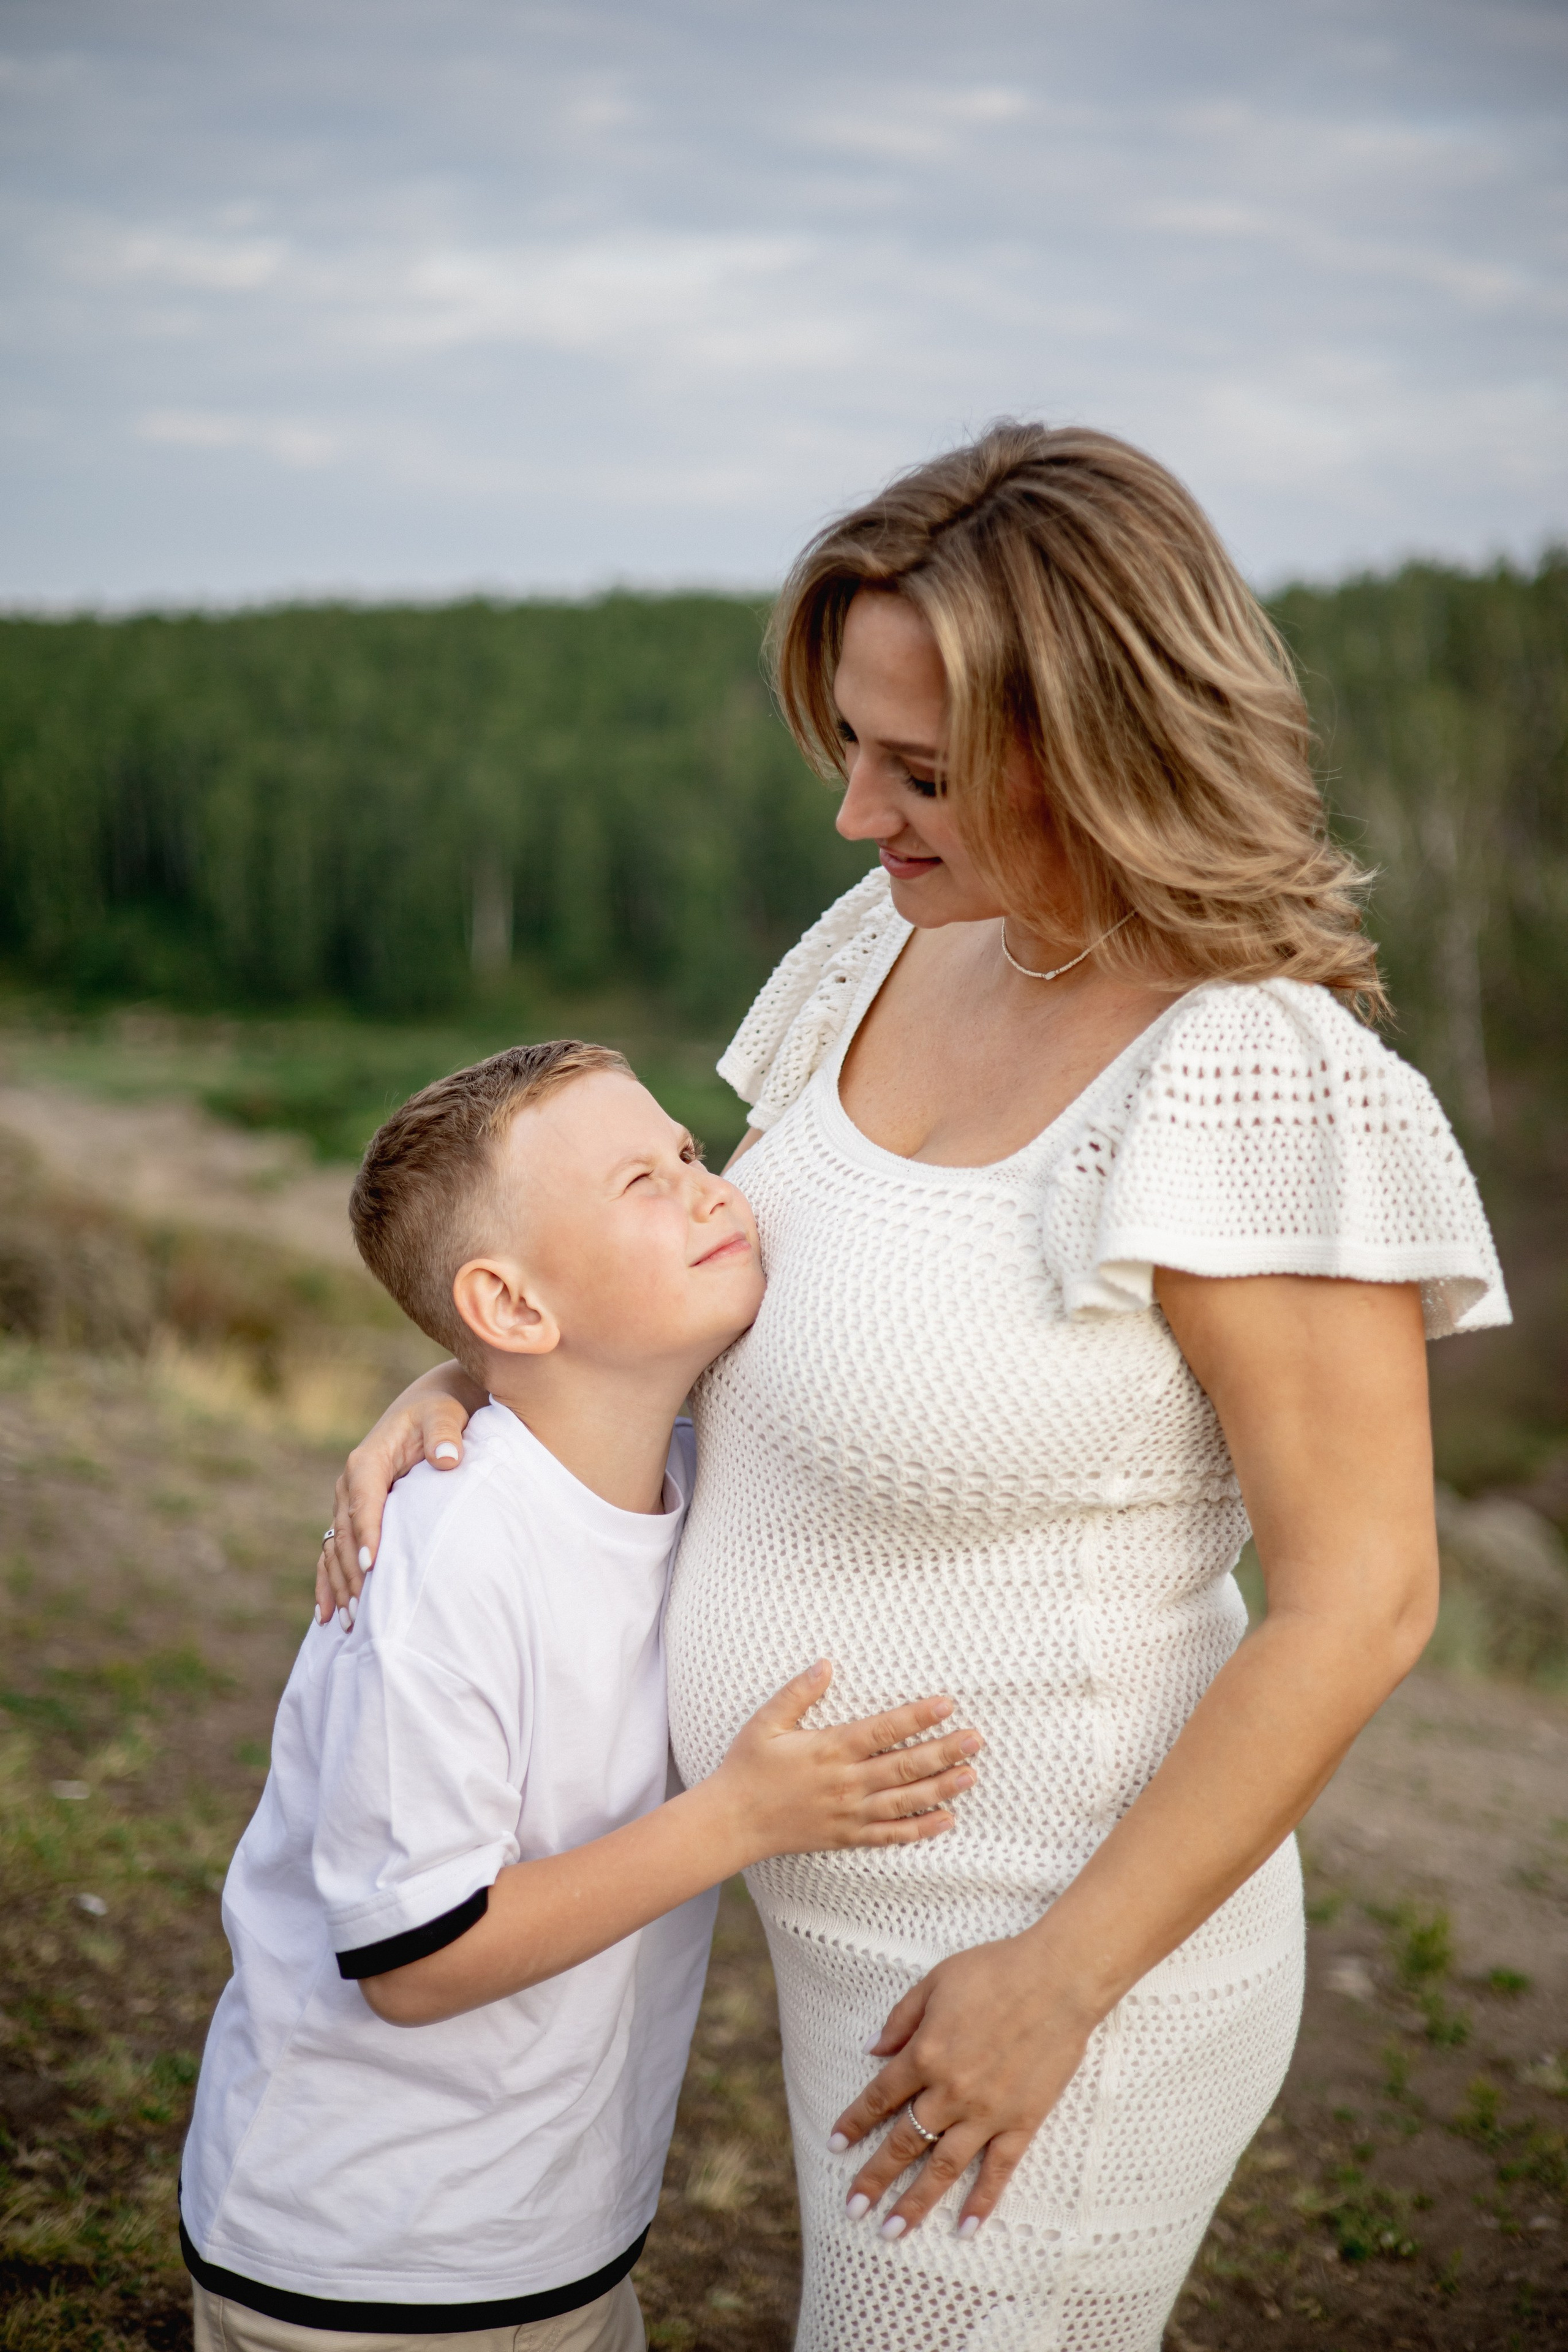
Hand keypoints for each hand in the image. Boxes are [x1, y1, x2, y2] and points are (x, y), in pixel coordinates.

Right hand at [316, 1362, 482, 1623]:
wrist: (429, 1410)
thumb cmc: (439, 1414)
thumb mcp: (443, 1416)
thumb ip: (444, 1436)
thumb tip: (447, 1459)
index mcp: (368, 1462)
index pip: (364, 1503)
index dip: (367, 1534)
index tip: (372, 1566)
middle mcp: (351, 1485)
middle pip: (345, 1533)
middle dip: (351, 1571)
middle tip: (362, 1610)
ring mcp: (348, 1503)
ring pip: (334, 1548)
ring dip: (339, 1584)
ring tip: (348, 1622)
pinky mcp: (354, 1517)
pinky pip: (332, 1552)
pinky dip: (329, 1581)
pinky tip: (328, 1613)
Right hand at [713, 1661, 982, 1860]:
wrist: (733, 1821)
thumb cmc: (749, 1766)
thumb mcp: (766, 1722)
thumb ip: (798, 1692)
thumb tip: (826, 1663)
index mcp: (830, 1749)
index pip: (883, 1729)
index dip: (917, 1716)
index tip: (947, 1704)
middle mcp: (846, 1782)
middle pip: (904, 1765)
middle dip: (943, 1751)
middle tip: (976, 1740)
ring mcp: (849, 1813)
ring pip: (904, 1801)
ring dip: (941, 1788)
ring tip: (971, 1775)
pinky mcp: (846, 1836)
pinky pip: (890, 1835)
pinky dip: (920, 1829)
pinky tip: (946, 1819)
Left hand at [828, 1933, 1100, 2238]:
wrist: (1059, 1979)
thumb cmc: (996, 1971)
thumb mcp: (935, 1981)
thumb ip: (901, 2018)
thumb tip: (872, 2050)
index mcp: (925, 2053)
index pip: (880, 2097)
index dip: (854, 2121)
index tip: (834, 2144)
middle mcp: (950, 2091)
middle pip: (903, 2142)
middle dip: (874, 2178)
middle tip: (853, 2208)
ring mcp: (987, 2112)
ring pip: (943, 2166)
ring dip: (915, 2201)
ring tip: (892, 2232)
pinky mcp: (1022, 2121)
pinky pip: (998, 2169)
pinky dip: (982, 2200)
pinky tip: (966, 2227)